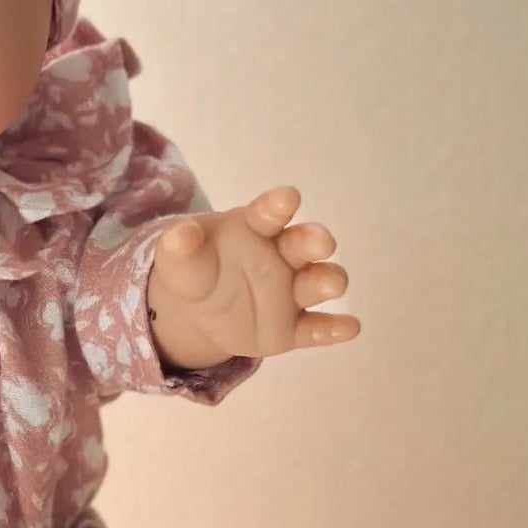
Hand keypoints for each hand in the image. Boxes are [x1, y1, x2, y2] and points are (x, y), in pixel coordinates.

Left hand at [145, 186, 359, 367]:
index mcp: (255, 228)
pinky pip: (316, 328)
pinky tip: (350, 327)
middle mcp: (282, 255)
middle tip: (320, 242)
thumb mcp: (179, 259)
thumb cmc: (195, 269)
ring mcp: (291, 291)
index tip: (287, 198)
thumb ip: (180, 246)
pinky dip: (334, 329)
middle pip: (302, 243)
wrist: (198, 311)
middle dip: (312, 240)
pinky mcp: (294, 328)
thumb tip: (178, 234)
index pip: (267, 214)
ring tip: (330, 283)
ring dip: (326, 280)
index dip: (277, 206)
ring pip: (316, 282)